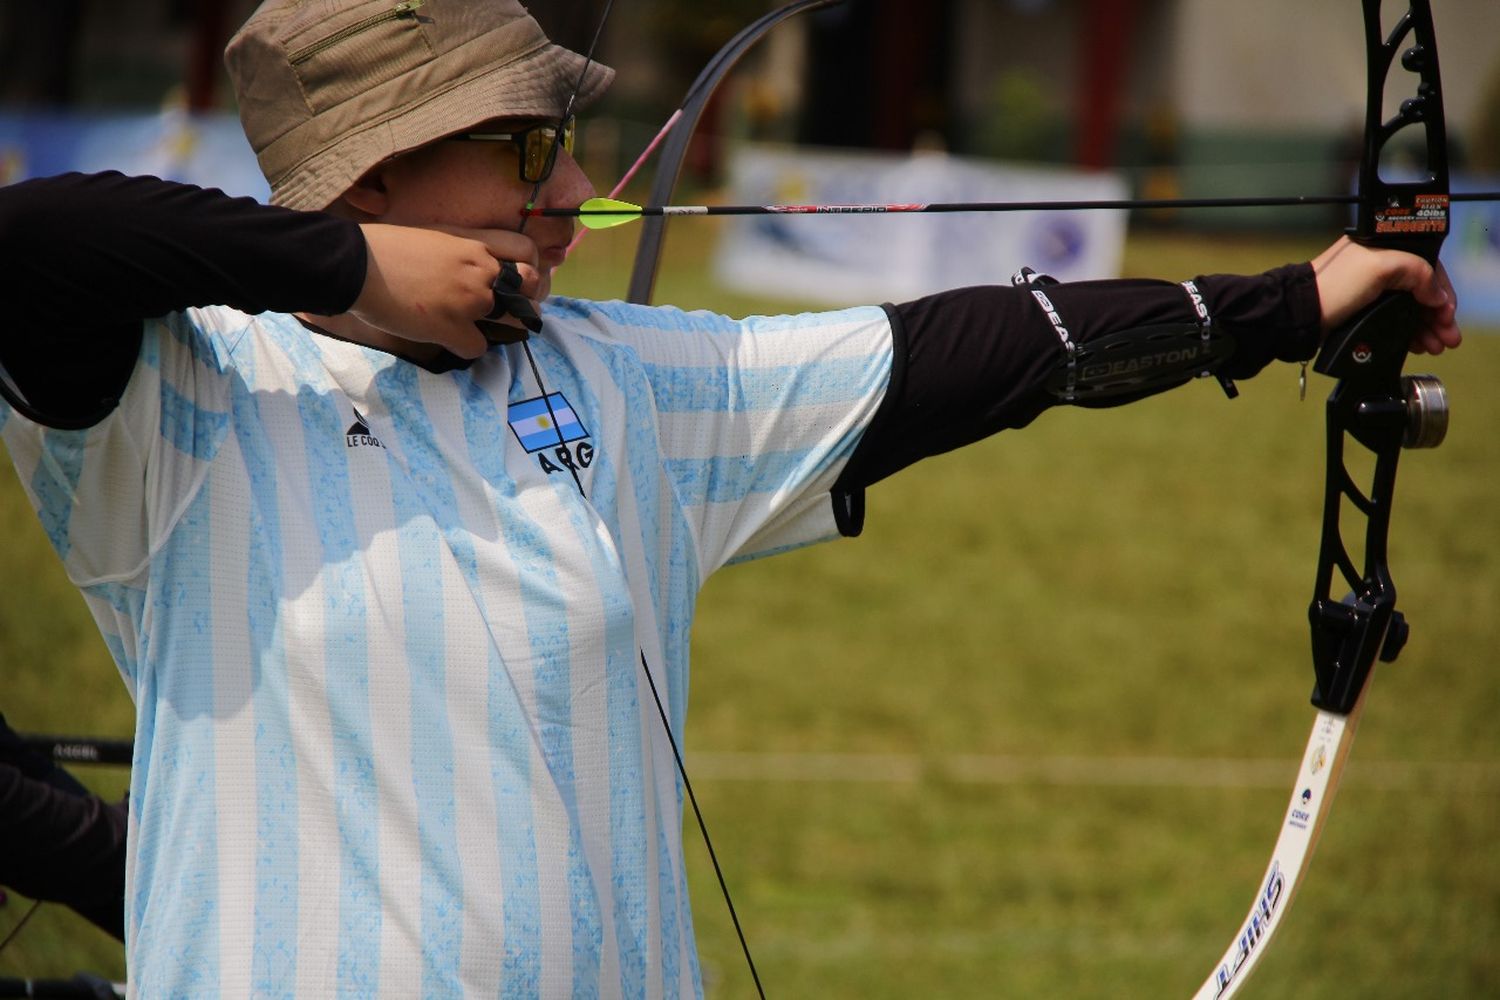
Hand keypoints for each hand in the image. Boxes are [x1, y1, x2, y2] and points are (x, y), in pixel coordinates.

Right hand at [347, 223, 547, 358]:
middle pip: (529, 289)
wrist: (354, 264)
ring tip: (478, 327)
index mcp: (475, 243)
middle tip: (505, 311)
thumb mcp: (433, 234)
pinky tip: (448, 339)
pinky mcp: (452, 328)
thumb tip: (470, 265)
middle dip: (523, 301)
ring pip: (513, 322)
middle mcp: (481, 269)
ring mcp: (470, 300)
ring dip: (501, 327)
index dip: (528, 268)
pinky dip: (466, 347)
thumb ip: (461, 249)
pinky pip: (479, 348)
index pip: (527, 251)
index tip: (518, 279)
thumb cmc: (384, 246)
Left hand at [1311, 237, 1460, 354]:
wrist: (1299, 315)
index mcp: (1384, 245)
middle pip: (1421, 289)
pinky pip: (1396, 318)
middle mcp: (1379, 264)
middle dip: (1437, 314)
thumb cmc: (1332, 286)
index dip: (1441, 290)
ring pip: (1410, 307)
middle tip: (1448, 337)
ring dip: (1426, 326)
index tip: (1448, 313)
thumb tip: (1435, 294)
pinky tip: (1418, 343)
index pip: (1426, 265)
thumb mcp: (1380, 266)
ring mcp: (1371, 289)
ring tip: (1435, 345)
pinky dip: (1409, 330)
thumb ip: (1416, 271)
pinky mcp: (1363, 309)